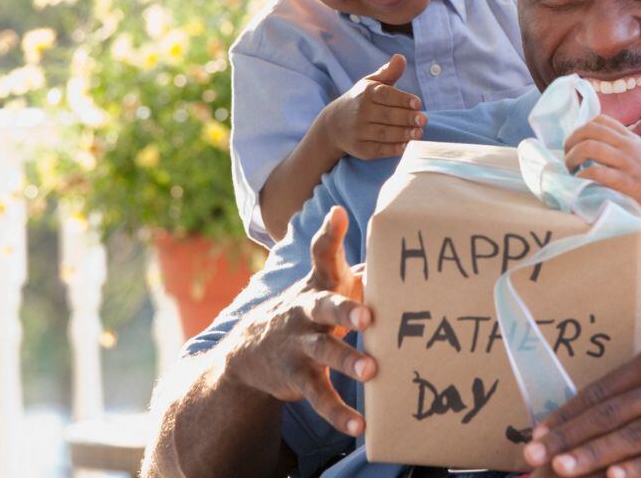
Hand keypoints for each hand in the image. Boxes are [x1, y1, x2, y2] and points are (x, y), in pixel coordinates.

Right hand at [219, 206, 375, 435]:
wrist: (248, 352)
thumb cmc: (306, 310)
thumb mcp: (324, 285)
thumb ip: (356, 266)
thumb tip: (392, 243)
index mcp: (318, 285)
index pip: (321, 253)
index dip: (330, 234)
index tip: (338, 215)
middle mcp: (306, 311)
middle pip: (324, 305)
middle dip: (346, 309)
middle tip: (368, 316)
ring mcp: (299, 345)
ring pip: (324, 352)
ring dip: (347, 361)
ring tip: (371, 372)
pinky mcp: (297, 377)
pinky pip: (319, 396)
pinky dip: (339, 412)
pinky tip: (360, 426)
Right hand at [323, 54, 424, 159]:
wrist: (333, 125)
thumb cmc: (361, 100)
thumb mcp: (371, 84)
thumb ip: (388, 72)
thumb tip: (401, 57)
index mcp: (366, 93)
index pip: (385, 95)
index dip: (402, 99)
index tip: (418, 103)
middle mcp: (361, 112)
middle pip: (387, 116)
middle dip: (407, 118)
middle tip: (424, 120)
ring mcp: (359, 131)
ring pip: (384, 134)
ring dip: (403, 134)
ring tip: (419, 133)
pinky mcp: (360, 148)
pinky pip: (378, 149)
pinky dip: (393, 149)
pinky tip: (407, 146)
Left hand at [562, 115, 640, 222]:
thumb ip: (627, 147)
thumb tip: (603, 148)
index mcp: (631, 138)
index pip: (600, 120)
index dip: (581, 128)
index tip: (575, 143)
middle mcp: (628, 146)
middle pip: (589, 130)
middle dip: (571, 141)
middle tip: (566, 157)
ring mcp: (628, 163)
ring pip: (590, 148)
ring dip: (572, 157)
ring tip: (570, 169)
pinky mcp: (629, 183)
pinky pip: (599, 173)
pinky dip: (584, 175)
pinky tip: (581, 181)